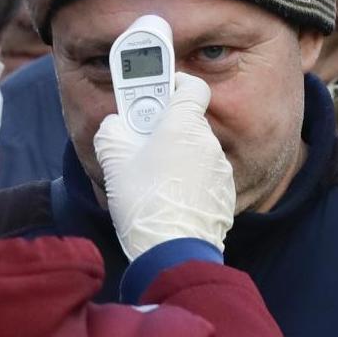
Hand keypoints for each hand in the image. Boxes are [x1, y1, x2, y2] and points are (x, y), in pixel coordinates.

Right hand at [94, 72, 235, 258]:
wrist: (172, 250)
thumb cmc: (143, 203)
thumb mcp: (113, 161)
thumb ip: (113, 130)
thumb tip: (116, 124)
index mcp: (183, 125)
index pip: (192, 86)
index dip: (175, 86)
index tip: (157, 95)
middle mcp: (208, 142)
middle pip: (187, 123)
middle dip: (166, 130)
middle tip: (141, 147)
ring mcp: (220, 169)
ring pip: (196, 151)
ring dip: (177, 157)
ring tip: (153, 180)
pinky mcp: (224, 194)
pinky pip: (205, 177)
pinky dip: (189, 182)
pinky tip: (170, 199)